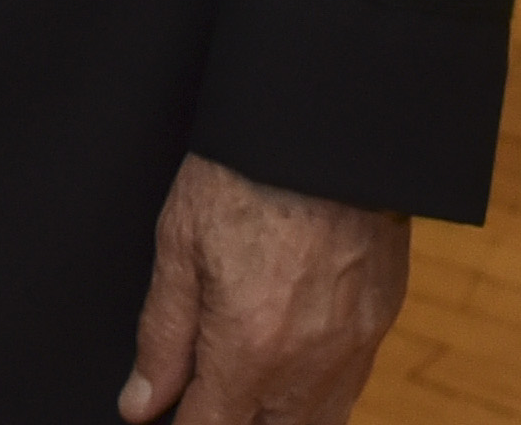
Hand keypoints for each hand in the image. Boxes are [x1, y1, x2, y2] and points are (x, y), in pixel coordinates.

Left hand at [119, 153, 409, 424]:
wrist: (327, 126)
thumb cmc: (248, 173)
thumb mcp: (180, 245)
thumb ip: (162, 336)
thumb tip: (141, 403)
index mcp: (249, 346)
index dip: (180, 423)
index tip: (163, 413)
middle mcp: (306, 363)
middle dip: (230, 420)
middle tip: (205, 389)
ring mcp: (351, 348)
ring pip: (313, 423)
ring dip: (275, 415)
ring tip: (246, 382)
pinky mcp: (379, 323)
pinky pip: (349, 387)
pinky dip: (317, 390)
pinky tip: (291, 362)